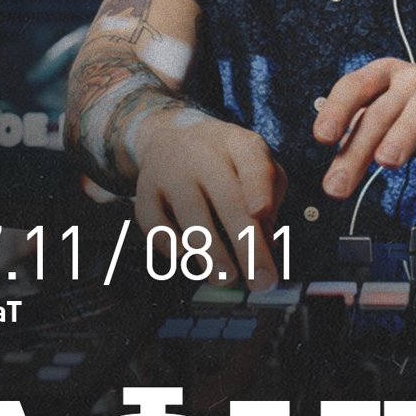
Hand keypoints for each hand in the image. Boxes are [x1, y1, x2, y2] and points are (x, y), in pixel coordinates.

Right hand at [134, 116, 286, 290]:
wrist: (171, 134)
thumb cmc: (224, 159)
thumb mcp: (253, 161)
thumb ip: (269, 195)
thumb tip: (269, 242)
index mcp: (239, 144)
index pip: (252, 161)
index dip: (258, 187)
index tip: (262, 214)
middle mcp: (205, 154)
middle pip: (227, 198)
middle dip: (246, 243)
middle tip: (260, 280)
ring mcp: (172, 171)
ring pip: (191, 213)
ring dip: (210, 250)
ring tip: (225, 277)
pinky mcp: (145, 190)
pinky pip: (154, 222)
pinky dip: (169, 243)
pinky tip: (185, 259)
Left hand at [313, 58, 415, 199]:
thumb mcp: (385, 122)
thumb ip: (358, 144)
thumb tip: (333, 177)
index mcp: (384, 75)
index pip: (354, 86)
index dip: (337, 110)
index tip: (322, 138)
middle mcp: (412, 80)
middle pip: (382, 110)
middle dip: (358, 148)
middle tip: (339, 184)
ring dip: (402, 133)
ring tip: (386, 162)